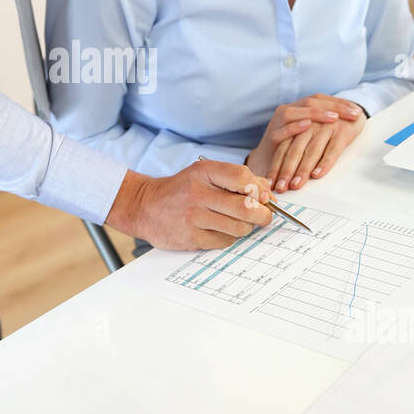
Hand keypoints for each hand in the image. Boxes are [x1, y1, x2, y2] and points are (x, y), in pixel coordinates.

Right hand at [107, 161, 271, 249]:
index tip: (263, 197)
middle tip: (264, 217)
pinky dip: (229, 238)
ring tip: (237, 222)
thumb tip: (268, 193)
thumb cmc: (182, 189)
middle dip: (262, 215)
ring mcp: (193, 217)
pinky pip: (224, 241)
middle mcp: (197, 193)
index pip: (242, 178)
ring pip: (238, 228)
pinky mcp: (190, 238)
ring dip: (245, 228)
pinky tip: (220, 230)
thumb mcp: (204, 174)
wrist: (144, 206)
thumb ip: (236, 179)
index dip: (259, 190)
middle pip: (246, 207)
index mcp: (203, 172)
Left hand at [249, 95, 364, 191]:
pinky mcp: (343, 131)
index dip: (276, 165)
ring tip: (296, 185)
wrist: (354, 109)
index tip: (270, 182)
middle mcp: (310, 124)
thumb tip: (284, 173)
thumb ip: (298, 145)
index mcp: (298, 123)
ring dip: (302, 170)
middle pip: (294, 150)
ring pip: (311, 151)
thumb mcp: (310, 130)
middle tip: (281, 187)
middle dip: (286, 171)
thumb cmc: (328, 124)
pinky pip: (332, 149)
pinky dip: (324, 163)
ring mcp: (326, 127)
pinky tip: (317, 174)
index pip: (283, 147)